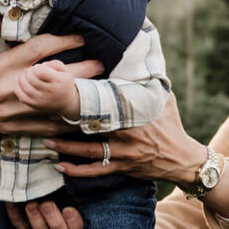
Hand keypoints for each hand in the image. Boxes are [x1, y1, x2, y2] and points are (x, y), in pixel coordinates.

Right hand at [0, 19, 105, 140]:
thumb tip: (5, 15)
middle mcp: (10, 87)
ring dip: (78, 97)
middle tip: (101, 63)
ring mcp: (14, 110)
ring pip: (54, 103)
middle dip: (81, 70)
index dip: (63, 42)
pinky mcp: (14, 128)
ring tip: (98, 91)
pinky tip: (80, 118)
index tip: (80, 38)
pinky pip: (46, 127)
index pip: (39, 49)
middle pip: (54, 76)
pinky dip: (64, 123)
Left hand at [15, 59, 80, 116]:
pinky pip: (22, 97)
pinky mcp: (35, 106)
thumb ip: (55, 63)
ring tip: (25, 75)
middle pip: (32, 79)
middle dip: (29, 72)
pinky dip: (17, 88)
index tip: (39, 68)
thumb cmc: (64, 83)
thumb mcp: (65, 71)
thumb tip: (42, 65)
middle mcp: (50, 92)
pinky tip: (18, 80)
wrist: (67, 103)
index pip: (41, 72)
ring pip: (26, 87)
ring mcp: (42, 100)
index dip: (37, 67)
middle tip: (31, 71)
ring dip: (22, 78)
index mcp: (58, 81)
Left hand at [49, 93, 204, 184]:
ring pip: (89, 150)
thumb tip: (139, 57)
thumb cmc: (171, 125)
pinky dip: (77, 170)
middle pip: (92, 126)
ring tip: (46, 141)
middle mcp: (127, 133)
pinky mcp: (123, 167)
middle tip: (46, 116)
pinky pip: (96, 170)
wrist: (182, 158)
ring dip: (66, 147)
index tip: (65, 92)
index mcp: (135, 113)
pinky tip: (61, 167)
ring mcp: (124, 152)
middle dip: (68, 122)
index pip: (105, 104)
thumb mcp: (164, 98)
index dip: (84, 99)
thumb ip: (148, 81)